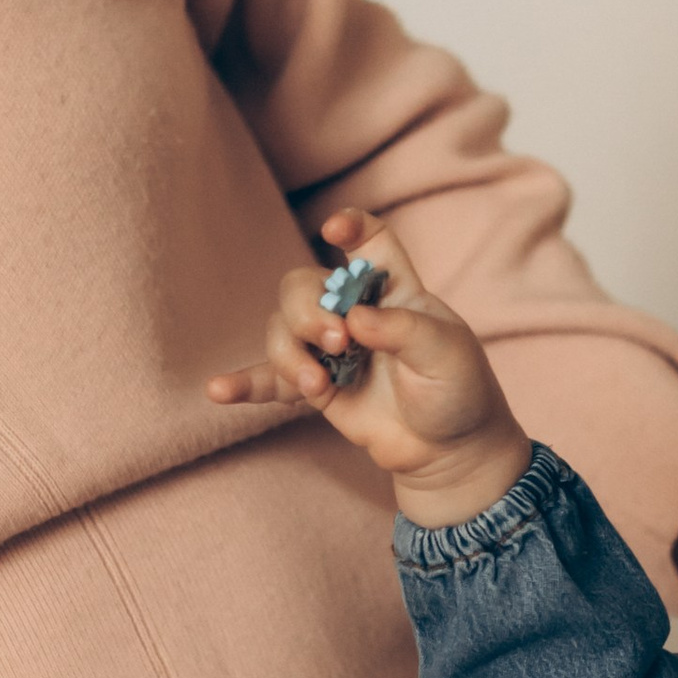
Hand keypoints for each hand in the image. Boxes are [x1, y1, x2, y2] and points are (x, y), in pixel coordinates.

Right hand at [206, 209, 532, 524]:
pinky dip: (245, 384)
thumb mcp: (446, 354)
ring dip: (290, 354)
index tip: (332, 232)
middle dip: (309, 312)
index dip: (351, 227)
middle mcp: (354, 312)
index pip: (370, 241)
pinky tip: (218, 390)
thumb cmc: (458, 391)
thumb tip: (353, 319)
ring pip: (281, 328)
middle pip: (304, 286)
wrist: (448, 450)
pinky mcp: (315, 386)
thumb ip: (402, 329)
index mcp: (393, 290)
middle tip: (338, 343)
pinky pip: (270, 380)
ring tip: (316, 386)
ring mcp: (330, 349)